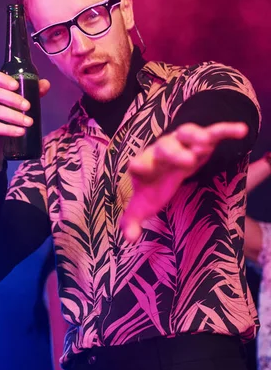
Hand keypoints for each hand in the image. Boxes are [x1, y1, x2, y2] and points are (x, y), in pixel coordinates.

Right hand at [0, 71, 49, 171]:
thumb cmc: (6, 115)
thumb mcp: (18, 102)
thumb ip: (31, 91)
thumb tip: (45, 84)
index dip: (3, 79)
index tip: (17, 86)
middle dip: (13, 99)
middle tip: (28, 106)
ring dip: (14, 117)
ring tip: (28, 122)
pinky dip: (9, 130)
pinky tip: (20, 131)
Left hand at [120, 122, 247, 241]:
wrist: (165, 166)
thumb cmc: (154, 185)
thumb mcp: (143, 205)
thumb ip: (132, 221)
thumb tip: (129, 239)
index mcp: (145, 166)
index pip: (138, 164)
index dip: (139, 165)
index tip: (138, 167)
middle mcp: (161, 150)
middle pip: (164, 148)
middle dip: (174, 153)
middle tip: (187, 162)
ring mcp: (181, 143)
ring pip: (185, 134)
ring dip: (195, 136)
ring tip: (205, 142)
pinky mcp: (200, 140)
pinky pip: (212, 132)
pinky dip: (225, 130)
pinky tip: (240, 131)